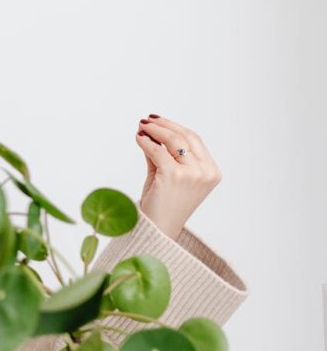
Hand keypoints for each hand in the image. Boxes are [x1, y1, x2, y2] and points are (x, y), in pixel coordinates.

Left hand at [135, 114, 221, 240]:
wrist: (157, 229)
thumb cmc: (163, 204)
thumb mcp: (166, 174)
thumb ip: (162, 153)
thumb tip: (149, 130)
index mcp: (211, 171)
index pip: (194, 140)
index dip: (175, 127)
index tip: (158, 120)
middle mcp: (205, 172)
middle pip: (185, 136)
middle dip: (164, 125)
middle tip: (147, 120)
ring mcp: (192, 174)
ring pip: (172, 141)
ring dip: (155, 130)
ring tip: (141, 127)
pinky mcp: (174, 176)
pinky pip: (157, 151)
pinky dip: (146, 142)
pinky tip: (138, 138)